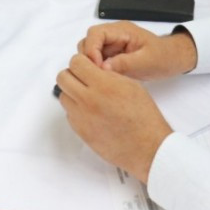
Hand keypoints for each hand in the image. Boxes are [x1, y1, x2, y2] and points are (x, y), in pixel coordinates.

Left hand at [56, 53, 173, 182]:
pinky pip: (69, 114)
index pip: (76, 63)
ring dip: (72, 92)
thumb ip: (108, 74)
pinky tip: (91, 111)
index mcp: (103, 85)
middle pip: (63, 78)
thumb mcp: (130, 85)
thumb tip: (93, 68)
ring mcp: (81, 117)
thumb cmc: (143, 117)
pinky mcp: (80, 131)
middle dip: (72, 75)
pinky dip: (76, 109)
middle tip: (84, 78)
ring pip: (63, 96)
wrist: (146, 147)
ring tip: (88, 96)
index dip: (81, 62)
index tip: (86, 65)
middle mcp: (88, 100)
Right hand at [77, 21, 197, 79]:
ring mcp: (112, 45)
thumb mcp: (146, 62)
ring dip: (91, 65)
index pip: (95, 34)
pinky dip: (97, 69)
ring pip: (90, 51)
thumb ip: (124, 63)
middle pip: (88, 41)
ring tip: (101, 78)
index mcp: (122, 30)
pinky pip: (98, 61)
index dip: (91, 49)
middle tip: (96, 75)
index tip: (96, 67)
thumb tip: (103, 68)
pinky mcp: (112, 55)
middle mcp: (114, 35)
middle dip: (88, 58)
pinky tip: (104, 79)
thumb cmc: (162, 58)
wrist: (172, 59)